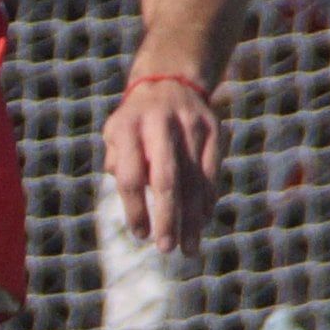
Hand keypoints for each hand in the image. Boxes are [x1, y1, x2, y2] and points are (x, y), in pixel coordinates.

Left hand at [100, 71, 221, 253]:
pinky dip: (207, 201)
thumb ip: (118, 164)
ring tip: (188, 248)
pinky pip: (211, 173)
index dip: (135, 209)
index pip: (131, 176)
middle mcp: (161, 124)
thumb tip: (135, 200)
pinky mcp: (214, 130)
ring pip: (194, 180)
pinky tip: (201, 223)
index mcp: (129, 126)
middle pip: (166, 180)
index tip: (140, 235)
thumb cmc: (135, 122)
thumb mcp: (115, 135)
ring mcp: (191, 126)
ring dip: (191, 219)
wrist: (170, 82)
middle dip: (167, 218)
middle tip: (166, 248)